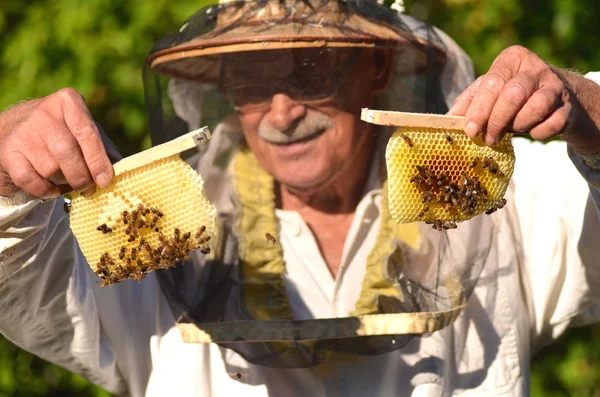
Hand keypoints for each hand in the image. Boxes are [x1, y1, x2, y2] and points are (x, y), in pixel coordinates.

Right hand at [0, 88, 120, 198]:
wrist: (16, 129)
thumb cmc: (62, 132)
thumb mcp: (84, 131)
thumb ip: (104, 147)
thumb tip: (121, 166)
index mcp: (69, 102)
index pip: (87, 132)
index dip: (98, 160)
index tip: (106, 180)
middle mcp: (44, 112)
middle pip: (67, 152)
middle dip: (82, 177)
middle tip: (88, 189)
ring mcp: (24, 131)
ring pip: (50, 168)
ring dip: (63, 183)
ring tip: (66, 181)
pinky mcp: (8, 150)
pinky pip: (30, 180)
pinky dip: (44, 190)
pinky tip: (50, 189)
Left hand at [448, 45, 599, 152]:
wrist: (555, 98)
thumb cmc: (511, 94)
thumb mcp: (489, 92)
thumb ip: (468, 102)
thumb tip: (448, 118)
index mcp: (511, 59)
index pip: (492, 82)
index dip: (479, 109)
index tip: (470, 131)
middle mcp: (535, 68)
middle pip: (512, 94)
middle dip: (496, 121)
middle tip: (488, 139)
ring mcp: (555, 86)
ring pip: (535, 108)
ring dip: (518, 126)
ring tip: (511, 130)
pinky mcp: (567, 107)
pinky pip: (551, 124)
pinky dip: (537, 133)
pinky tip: (531, 131)